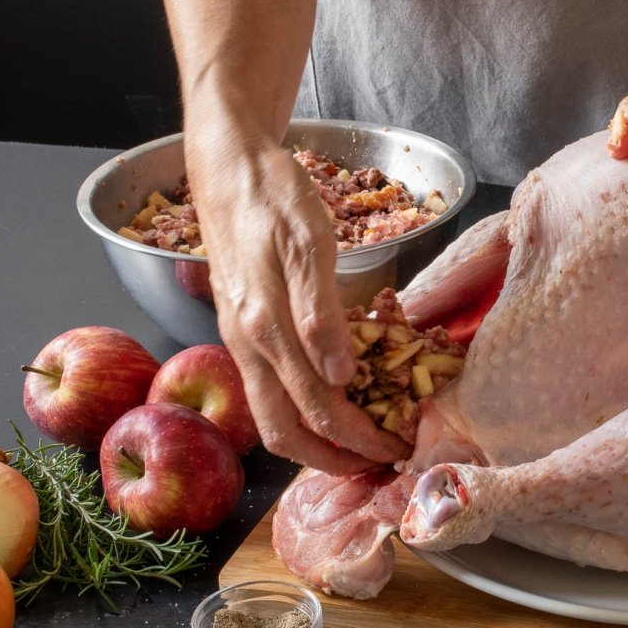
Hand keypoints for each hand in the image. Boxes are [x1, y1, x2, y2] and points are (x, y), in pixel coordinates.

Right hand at [185, 130, 410, 473]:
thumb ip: (321, 313)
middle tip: (381, 460)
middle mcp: (248, 346)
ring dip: (320, 437)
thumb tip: (340, 378)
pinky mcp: (245, 328)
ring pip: (276, 414)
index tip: (398, 448)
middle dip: (334, 459)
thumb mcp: (309, 244)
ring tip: (363, 439)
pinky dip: (307, 405)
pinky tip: (339, 393)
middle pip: (285, 434)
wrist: (229, 167)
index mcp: (266, 330)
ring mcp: (242, 340)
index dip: (359, 440)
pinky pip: (274, 386)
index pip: (316, 413)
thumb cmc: (273, 198)